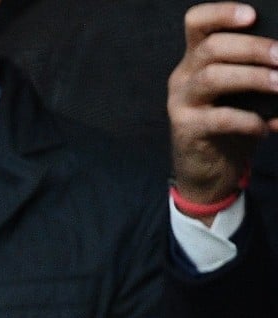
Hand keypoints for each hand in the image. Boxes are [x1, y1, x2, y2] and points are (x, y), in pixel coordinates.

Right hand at [170, 3, 277, 205]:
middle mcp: (183, 77)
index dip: (221, 13)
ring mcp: (181, 103)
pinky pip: (219, 118)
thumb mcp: (241, 90)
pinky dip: (248, 121)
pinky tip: (266, 128)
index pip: (196, 22)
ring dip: (253, 78)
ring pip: (213, 77)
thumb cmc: (232, 124)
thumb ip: (253, 69)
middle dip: (253, 48)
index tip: (251, 16)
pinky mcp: (186, 130)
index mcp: (196, 59)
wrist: (209, 171)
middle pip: (212, 48)